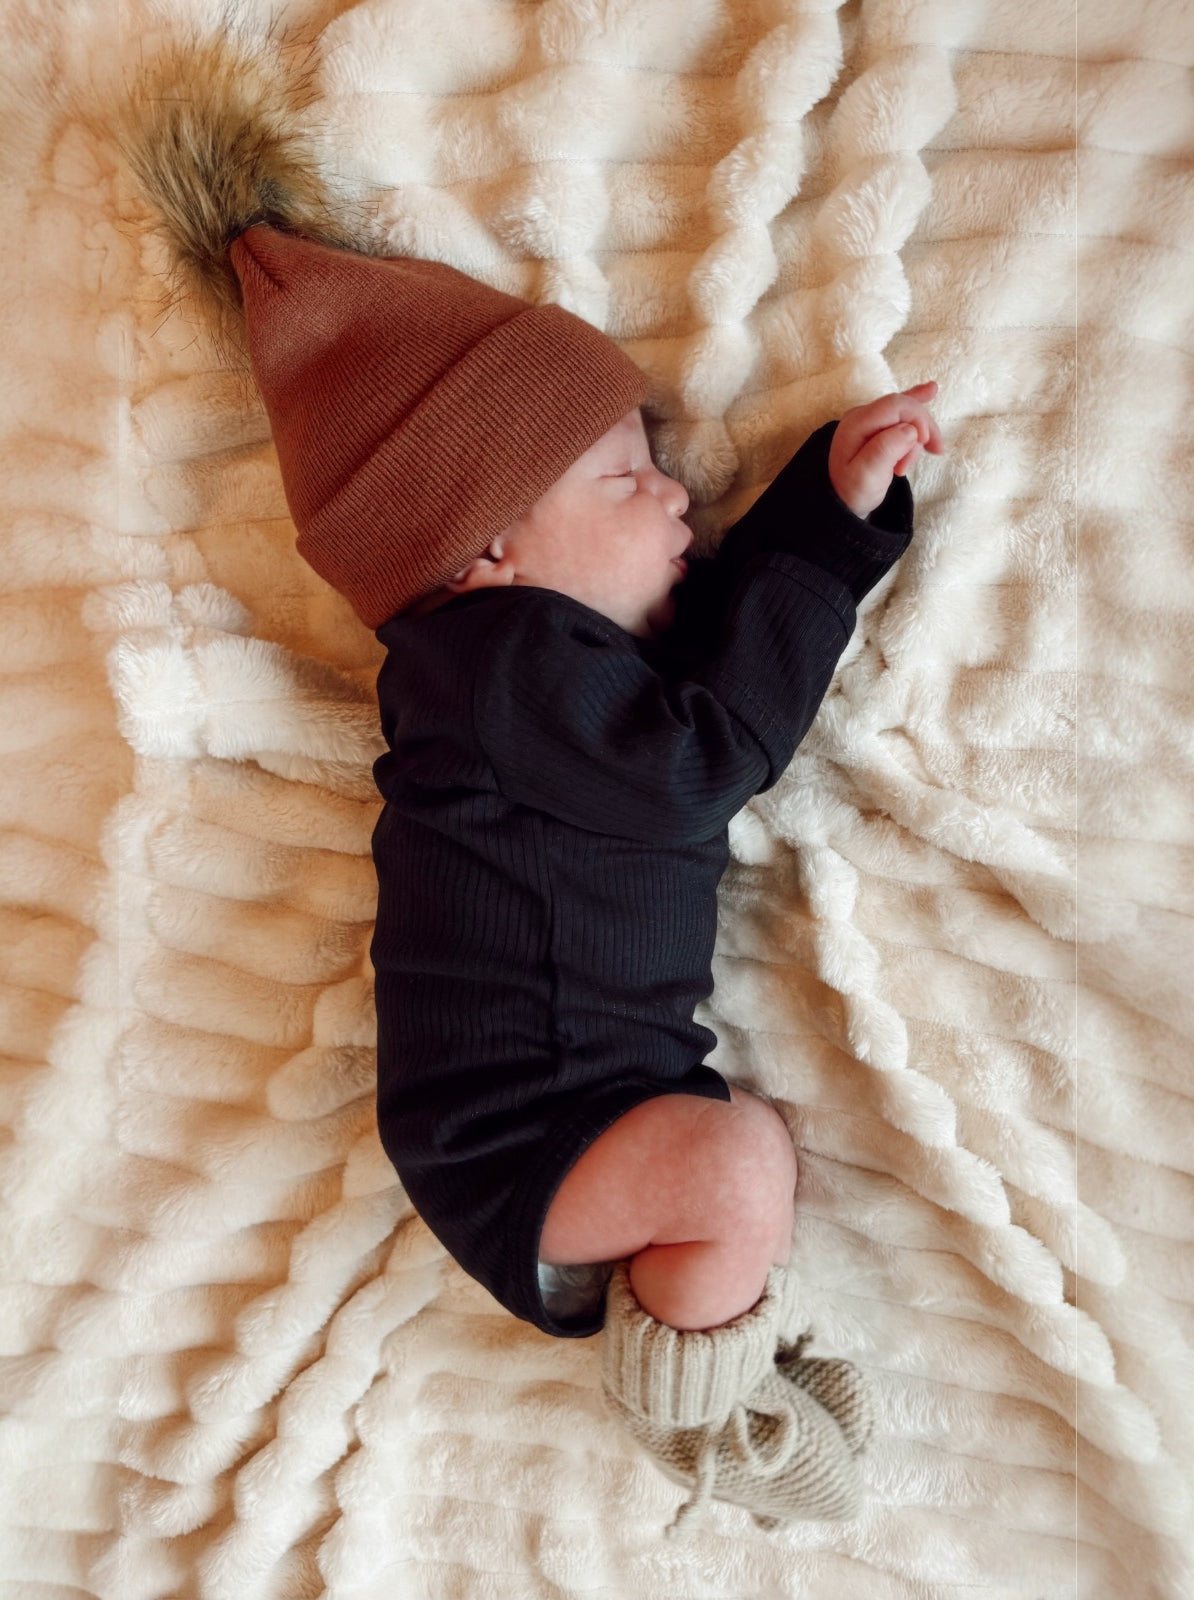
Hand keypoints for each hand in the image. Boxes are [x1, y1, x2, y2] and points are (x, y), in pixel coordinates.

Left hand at [828, 381, 943, 518]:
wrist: (842, 501)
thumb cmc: (853, 491)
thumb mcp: (866, 477)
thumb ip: (886, 450)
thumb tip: (911, 430)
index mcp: (857, 424)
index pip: (896, 405)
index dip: (918, 419)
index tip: (926, 444)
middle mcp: (862, 415)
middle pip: (904, 406)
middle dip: (922, 429)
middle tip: (929, 454)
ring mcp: (869, 419)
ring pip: (907, 415)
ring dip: (916, 438)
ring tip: (905, 465)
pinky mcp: (878, 426)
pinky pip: (900, 409)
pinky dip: (917, 402)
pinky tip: (931, 390)